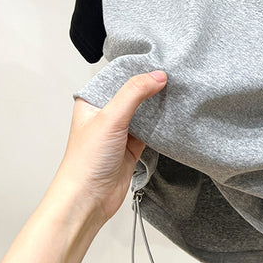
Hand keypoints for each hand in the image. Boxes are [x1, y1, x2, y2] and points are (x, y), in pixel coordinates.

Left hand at [52, 70, 167, 225]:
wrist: (88, 200)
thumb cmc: (85, 162)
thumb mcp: (110, 118)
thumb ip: (134, 93)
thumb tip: (158, 75)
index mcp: (92, 101)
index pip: (118, 76)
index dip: (137, 69)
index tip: (159, 62)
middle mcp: (106, 114)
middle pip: (133, 92)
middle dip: (151, 85)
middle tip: (173, 75)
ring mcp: (121, 130)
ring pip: (145, 109)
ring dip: (159, 103)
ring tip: (177, 91)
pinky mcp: (133, 145)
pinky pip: (152, 128)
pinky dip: (163, 122)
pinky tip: (174, 114)